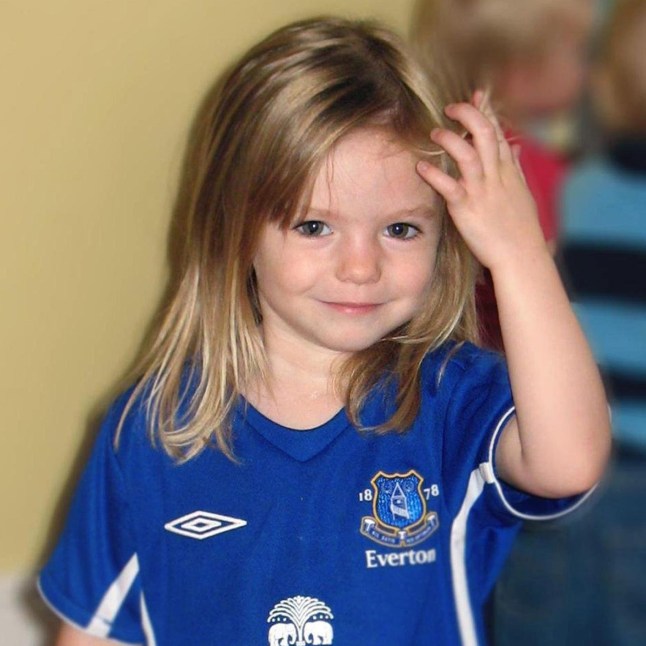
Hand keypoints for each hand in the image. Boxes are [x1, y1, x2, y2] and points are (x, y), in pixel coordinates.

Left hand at [416, 91, 545, 272]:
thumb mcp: (522, 192)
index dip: (486, 110)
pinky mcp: (467, 208)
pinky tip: (421, 166)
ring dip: (449, 139)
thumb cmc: (521, 227)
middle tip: (450, 108)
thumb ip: (515, 167)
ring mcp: (482, 191)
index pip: (497, 131)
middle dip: (468, 114)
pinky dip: (434, 174)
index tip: (477, 94)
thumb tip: (514, 146)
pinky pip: (449, 186)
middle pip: (484, 133)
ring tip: (434, 133)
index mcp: (508, 170)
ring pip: (467, 154)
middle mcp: (496, 176)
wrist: (521, 255)